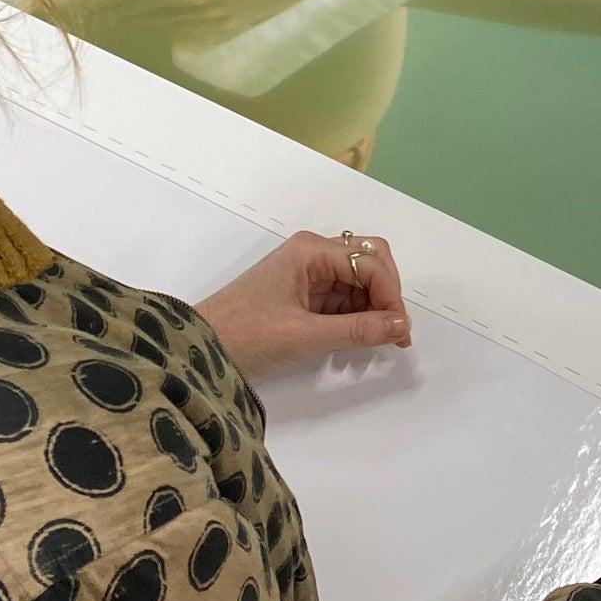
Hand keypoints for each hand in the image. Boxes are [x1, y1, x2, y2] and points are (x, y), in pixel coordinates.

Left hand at [61, 0, 411, 45]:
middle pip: (116, 6)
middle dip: (74, 4)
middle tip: (27, 5)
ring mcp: (205, 18)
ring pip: (137, 18)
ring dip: (102, 12)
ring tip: (64, 5)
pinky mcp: (221, 28)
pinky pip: (167, 23)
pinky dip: (139, 16)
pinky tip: (125, 8)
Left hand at [196, 230, 410, 381]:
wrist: (198, 350)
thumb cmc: (245, 335)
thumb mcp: (304, 335)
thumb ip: (357, 330)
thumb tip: (402, 326)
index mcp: (311, 250)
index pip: (370, 261)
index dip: (391, 294)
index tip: (399, 332)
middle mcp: (313, 253)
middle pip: (369, 261)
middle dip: (387, 294)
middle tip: (394, 333)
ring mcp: (308, 272)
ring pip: (359, 281)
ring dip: (373, 307)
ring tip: (376, 342)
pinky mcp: (303, 294)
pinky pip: (343, 297)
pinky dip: (356, 316)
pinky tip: (357, 339)